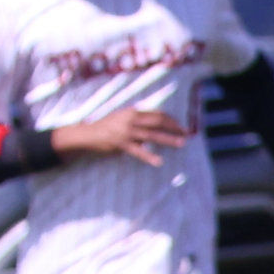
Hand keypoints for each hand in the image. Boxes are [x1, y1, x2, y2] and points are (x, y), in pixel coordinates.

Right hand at [53, 105, 186, 165]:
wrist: (87, 134)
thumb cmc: (107, 126)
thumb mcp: (123, 117)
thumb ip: (138, 119)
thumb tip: (156, 124)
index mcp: (133, 112)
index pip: (157, 114)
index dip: (171, 120)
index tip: (180, 126)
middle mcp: (131, 120)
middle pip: (158, 122)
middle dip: (174, 127)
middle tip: (186, 133)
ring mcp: (126, 132)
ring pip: (152, 135)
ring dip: (168, 139)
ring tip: (181, 143)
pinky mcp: (121, 144)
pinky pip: (138, 152)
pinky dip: (149, 157)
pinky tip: (159, 161)